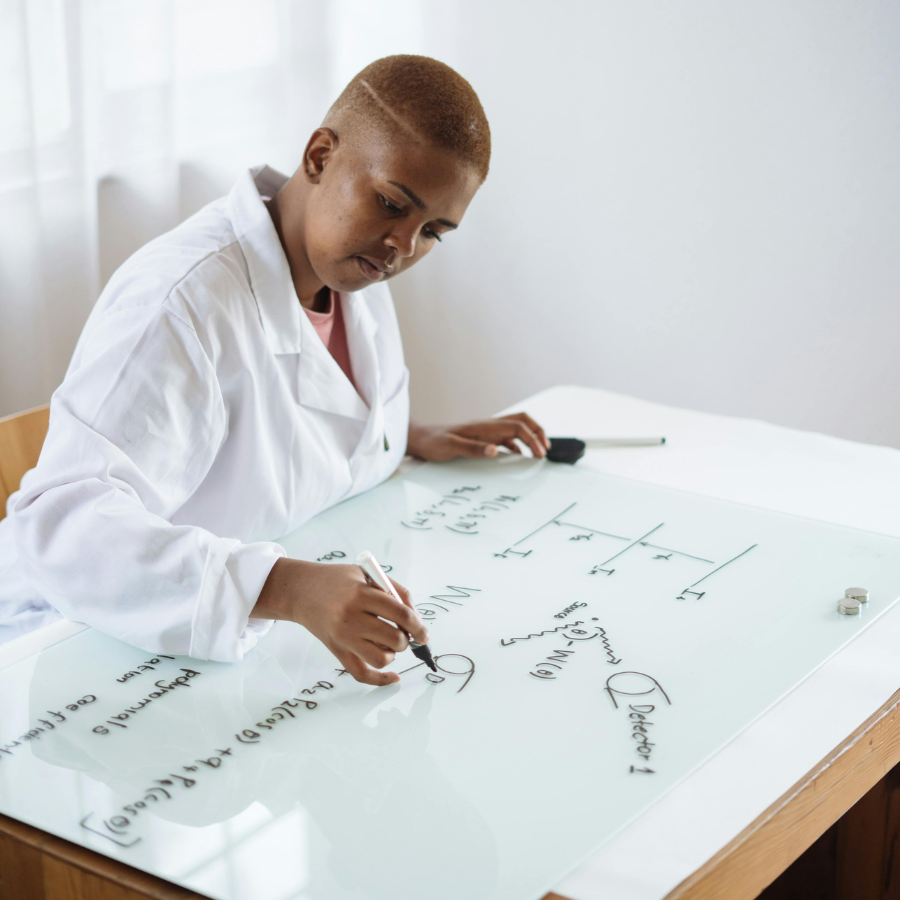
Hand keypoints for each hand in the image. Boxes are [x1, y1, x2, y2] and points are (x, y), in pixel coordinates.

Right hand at [253, 559, 428, 685]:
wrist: (300, 591)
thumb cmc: (338, 580)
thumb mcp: (367, 574)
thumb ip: (395, 591)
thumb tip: (417, 618)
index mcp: (361, 594)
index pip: (400, 613)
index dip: (418, 625)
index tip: (424, 632)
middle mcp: (351, 617)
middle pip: (394, 638)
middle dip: (407, 639)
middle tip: (405, 633)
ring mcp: (342, 637)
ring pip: (381, 659)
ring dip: (393, 653)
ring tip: (389, 642)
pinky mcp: (336, 651)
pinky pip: (361, 674)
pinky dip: (380, 679)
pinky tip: (393, 676)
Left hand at [407, 412, 550, 461]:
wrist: (420, 438)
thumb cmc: (433, 442)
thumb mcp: (450, 447)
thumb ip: (472, 448)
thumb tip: (495, 450)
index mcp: (483, 426)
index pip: (516, 427)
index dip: (532, 438)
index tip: (540, 454)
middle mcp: (488, 425)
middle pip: (522, 420)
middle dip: (538, 431)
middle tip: (546, 449)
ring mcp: (486, 431)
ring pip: (516, 427)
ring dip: (530, 437)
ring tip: (539, 453)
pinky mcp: (482, 437)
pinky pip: (506, 438)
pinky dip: (518, 445)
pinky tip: (519, 456)